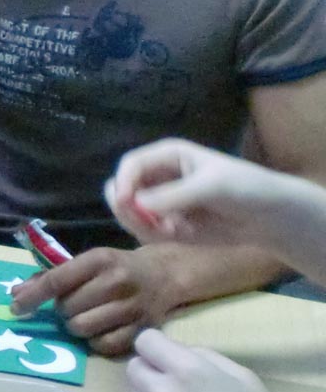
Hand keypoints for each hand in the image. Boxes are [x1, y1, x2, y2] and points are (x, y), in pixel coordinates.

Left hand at [11, 246, 174, 355]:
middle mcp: (116, 282)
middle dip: (61, 310)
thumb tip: (16, 294)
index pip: (57, 280)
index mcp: (99, 259)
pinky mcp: (142, 330)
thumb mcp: (86, 262)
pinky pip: (102, 346)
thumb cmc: (116, 267)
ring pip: (81, 328)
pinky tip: (99, 329)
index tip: (15, 308)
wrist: (164, 275)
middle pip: (67, 308)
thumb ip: (50, 276)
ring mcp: (131, 308)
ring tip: (84, 317)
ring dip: (75, 326)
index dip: (33, 297)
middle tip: (71, 305)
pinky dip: (94, 341)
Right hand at [107, 137, 307, 250]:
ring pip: (129, 212)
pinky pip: (145, 230)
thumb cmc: (245, 187)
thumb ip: (176, 194)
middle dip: (125, 206)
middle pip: (122, 188)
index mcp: (166, 156)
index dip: (123, 182)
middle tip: (143, 222)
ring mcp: (160, 202)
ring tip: (170, 231)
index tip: (125, 203)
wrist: (269, 216)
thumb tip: (137, 203)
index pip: (131, 165)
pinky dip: (154, 235)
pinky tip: (179, 234)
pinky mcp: (166, 223)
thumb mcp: (213, 186)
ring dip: (141, 224)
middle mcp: (157, 177)